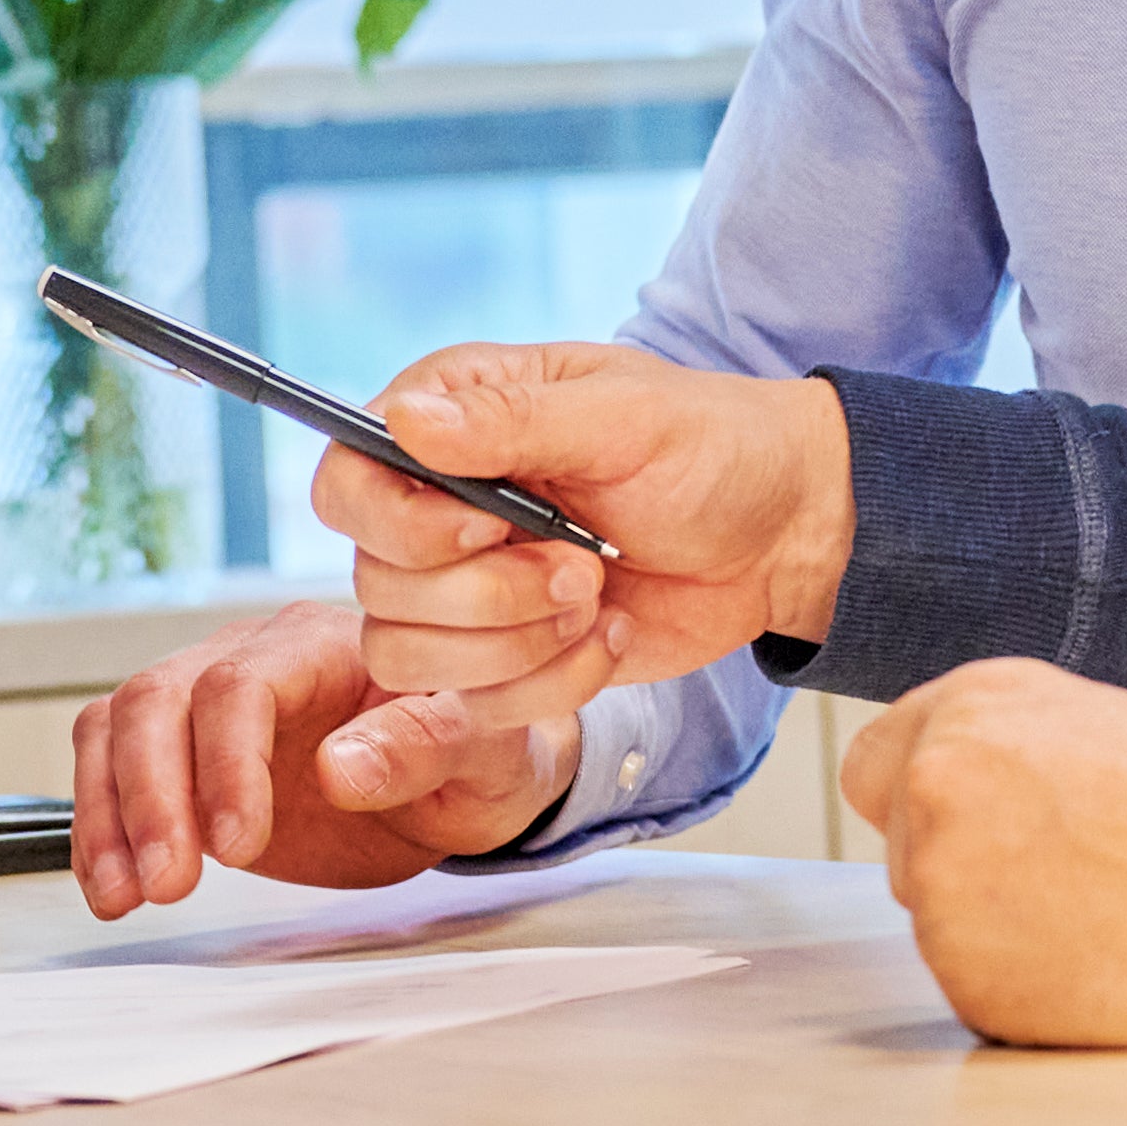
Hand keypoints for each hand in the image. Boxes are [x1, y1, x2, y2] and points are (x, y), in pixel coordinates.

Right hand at [68, 599, 560, 917]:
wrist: (460, 778)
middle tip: (169, 882)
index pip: (242, 684)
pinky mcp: (184, 754)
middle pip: (159, 699)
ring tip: (125, 896)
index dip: (227, 762)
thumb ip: (424, 746)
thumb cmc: (476, 755)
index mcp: (321, 646)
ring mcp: (206, 703)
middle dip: (150, 795)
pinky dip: (102, 828)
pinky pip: (112, 768)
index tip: (240, 846)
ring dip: (111, 814)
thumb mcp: (484, 755)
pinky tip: (113, 886)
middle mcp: (250, 659)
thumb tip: (341, 768)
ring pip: (119, 728)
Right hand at [295, 341, 851, 786]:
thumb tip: (406, 420)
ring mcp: (465, 589)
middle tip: (584, 565)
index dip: (399, 523)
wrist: (782, 536)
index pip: (344, 481)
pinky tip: (610, 637)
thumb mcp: (626, 419)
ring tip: (596, 600)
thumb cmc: (713, 450)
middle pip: (375, 584)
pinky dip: (551, 684)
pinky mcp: (502, 658)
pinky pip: (475, 706)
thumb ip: (514, 423)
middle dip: (488, 594)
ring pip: (408, 658)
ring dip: (515, 645)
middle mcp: (437, 507)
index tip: (489, 526)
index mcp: (451, 420)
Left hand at [837, 662, 1126, 1050]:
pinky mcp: (967, 976)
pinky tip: (1102, 962)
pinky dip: (1028, 992)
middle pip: (910, 854)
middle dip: (970, 873)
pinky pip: (980, 991)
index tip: (980, 826)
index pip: (874, 768)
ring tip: (1105, 915)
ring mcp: (941, 884)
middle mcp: (935, 782)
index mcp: (971, 707)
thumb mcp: (1095, 729)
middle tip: (1073, 879)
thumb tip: (971, 802)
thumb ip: (1007, 758)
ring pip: (944, 926)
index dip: (927, 804)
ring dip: (1002, 935)